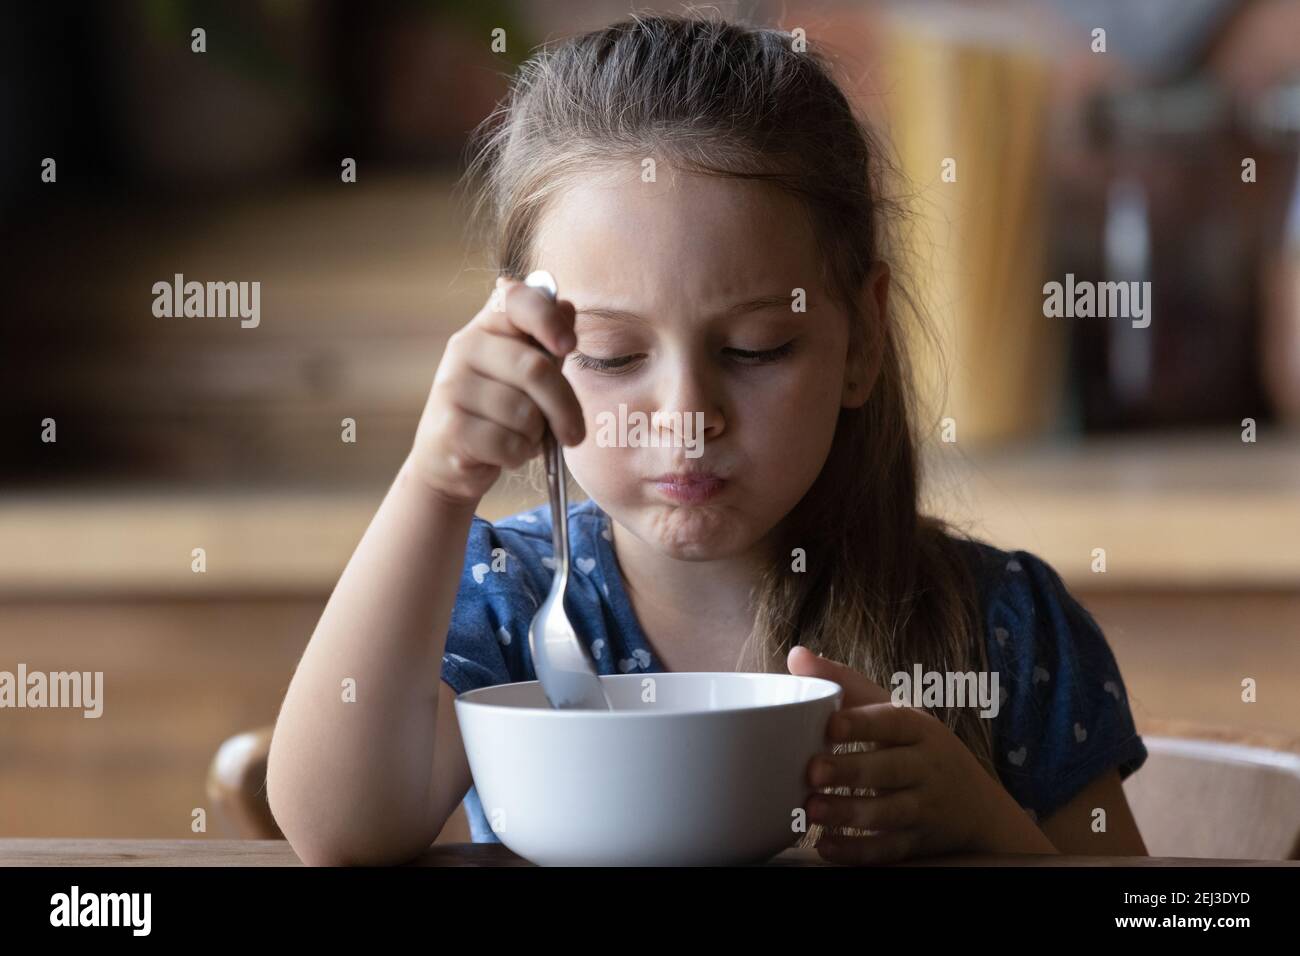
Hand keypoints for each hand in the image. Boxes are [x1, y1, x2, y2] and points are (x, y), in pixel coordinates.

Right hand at [407, 276, 585, 507]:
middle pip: (535, 369)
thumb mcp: (523, 375)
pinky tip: (504, 454)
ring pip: (525, 413)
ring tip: (521, 437)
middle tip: (574, 433)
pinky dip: (518, 455)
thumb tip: (567, 307)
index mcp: (485, 328)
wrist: (445, 459)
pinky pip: (509, 443)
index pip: (515, 300)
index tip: (570, 346)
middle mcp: (463, 349)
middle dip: (564, 407)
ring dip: (535, 435)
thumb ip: (546, 344)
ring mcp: (451, 387)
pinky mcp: (450, 428)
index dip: (548, 319)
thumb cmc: (496, 413)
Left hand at [786, 645, 1049, 863]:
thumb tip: (796, 655)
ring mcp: (925, 807)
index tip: (830, 725)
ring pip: (889, 812)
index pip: (893, 722)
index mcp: (918, 728)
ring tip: (811, 810)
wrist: (977, 807)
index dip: (862, 723)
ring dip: (849, 813)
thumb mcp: (892, 710)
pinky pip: (888, 849)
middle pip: (889, 769)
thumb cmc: (916, 747)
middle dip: (850, 771)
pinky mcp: (918, 843)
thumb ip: (844, 683)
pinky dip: (857, 851)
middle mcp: (926, 767)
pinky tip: (826, 845)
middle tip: (811, 771)